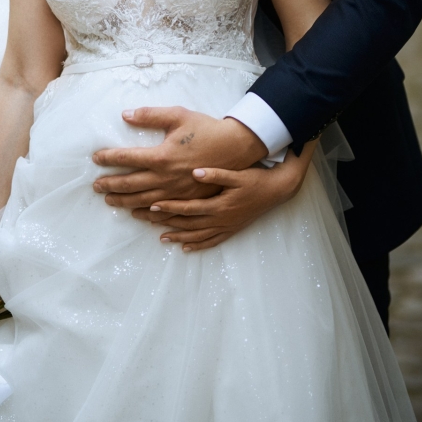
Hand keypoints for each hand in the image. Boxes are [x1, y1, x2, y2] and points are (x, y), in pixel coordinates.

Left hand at [92, 106, 266, 210]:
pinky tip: (140, 215)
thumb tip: (126, 114)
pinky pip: (165, 212)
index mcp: (161, 156)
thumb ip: (150, 115)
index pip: (126, 158)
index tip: (96, 158)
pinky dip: (149, 215)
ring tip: (111, 201)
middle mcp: (166, 177)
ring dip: (125, 202)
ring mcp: (178, 192)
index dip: (108, 158)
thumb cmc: (206, 129)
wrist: (236, 147)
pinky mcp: (189, 199)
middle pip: (131, 184)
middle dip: (111, 186)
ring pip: (145, 202)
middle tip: (96, 187)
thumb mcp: (178, 115)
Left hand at [132, 151, 309, 250]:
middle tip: (145, 219)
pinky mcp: (232, 230)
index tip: (151, 205)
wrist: (277, 191)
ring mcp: (226, 227)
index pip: (188, 208)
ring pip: (197, 235)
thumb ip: (216, 174)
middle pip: (188, 223)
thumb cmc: (256, 179)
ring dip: (178, 236)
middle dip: (165, 222)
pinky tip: (186, 248)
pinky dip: (198, 246)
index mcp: (219, 205)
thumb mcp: (237, 174)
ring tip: (160, 237)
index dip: (169, 207)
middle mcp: (220, 220)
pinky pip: (212, 241)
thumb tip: (196, 173)